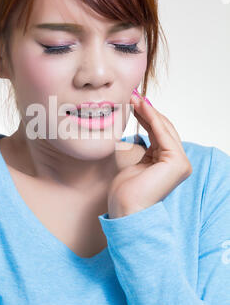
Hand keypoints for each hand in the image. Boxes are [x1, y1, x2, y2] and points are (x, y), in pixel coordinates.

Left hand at [108, 91, 192, 217]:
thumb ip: (139, 145)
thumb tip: (133, 126)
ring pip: (164, 129)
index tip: (132, 102)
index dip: (146, 116)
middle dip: (147, 111)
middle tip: (132, 95)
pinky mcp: (178, 163)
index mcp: (168, 163)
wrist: (125, 209)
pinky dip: (152, 119)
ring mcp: (181, 163)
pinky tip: (140, 107)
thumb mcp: (132, 160)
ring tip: (133, 98)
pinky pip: (163, 135)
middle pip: (163, 129)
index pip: (158, 133)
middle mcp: (178, 162)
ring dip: (148, 111)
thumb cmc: (125, 191)